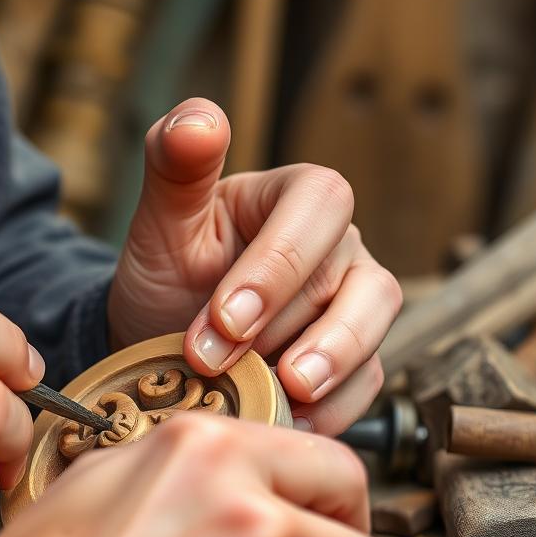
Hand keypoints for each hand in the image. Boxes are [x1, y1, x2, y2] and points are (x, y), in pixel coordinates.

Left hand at [108, 100, 402, 435]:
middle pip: (355, 276)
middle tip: (221, 362)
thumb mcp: (159, 222)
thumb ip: (176, 166)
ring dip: (328, 364)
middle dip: (287, 326)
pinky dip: (330, 406)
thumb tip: (199, 119)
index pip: (320, 205)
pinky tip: (285, 418)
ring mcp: (351, 304)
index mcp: (293, 196)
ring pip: (376, 325)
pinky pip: (367, 382)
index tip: (224, 317)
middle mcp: (335, 247)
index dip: (278, 263)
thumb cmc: (166, 272)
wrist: (160, 341)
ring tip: (278, 393)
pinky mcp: (354, 359)